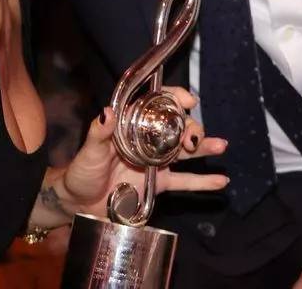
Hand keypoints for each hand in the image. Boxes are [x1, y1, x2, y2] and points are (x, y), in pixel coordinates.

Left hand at [58, 87, 228, 216]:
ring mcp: (157, 161)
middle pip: (178, 126)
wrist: (80, 203)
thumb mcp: (90, 150)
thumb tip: (107, 112)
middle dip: (191, 127)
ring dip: (205, 146)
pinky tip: (221, 180)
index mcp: (133, 124)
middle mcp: (149, 139)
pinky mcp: (160, 184)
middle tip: (193, 138)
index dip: (175, 98)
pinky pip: (185, 182)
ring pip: (186, 151)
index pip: (158, 104)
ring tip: (220, 146)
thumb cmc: (82, 171)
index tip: (188, 100)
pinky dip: (203, 182)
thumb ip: (99, 133)